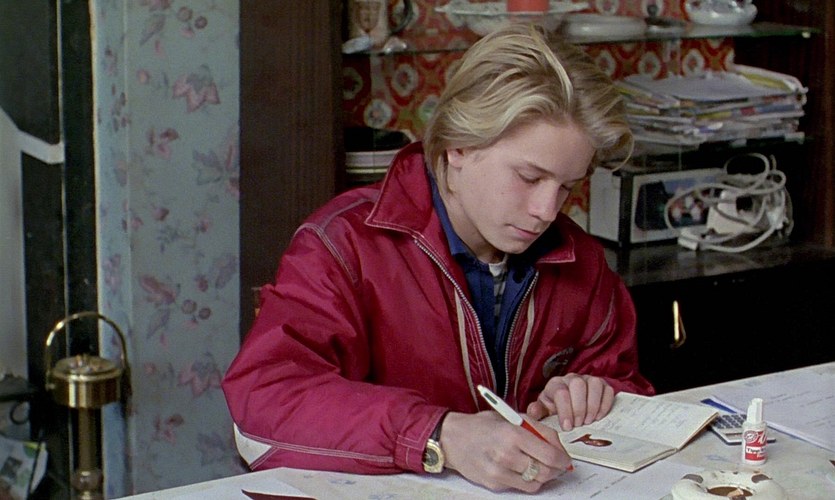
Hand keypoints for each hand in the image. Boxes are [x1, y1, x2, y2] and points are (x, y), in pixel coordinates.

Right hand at [439, 410, 572, 492]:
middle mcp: (506, 455)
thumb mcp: (512, 417)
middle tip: (557, 464)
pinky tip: (521, 469)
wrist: (453, 439)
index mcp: (512, 434)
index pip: (549, 455)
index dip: (563, 459)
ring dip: (543, 476)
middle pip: (545, 472)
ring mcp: (499, 472)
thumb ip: (539, 429)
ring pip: (535, 483)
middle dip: (556, 469)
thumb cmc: (483, 425)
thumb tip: (559, 446)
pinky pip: (521, 487)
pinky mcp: (494, 484)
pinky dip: (527, 480)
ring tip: (539, 466)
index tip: (565, 459)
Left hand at [526, 373, 614, 430]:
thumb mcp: (543, 411)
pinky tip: (599, 417)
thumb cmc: (555, 409)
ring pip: (594, 384)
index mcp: (555, 384)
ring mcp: (588, 380)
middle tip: (579, 425)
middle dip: (579, 408)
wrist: (568, 405)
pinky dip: (605, 404)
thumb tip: (533, 412)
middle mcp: (571, 378)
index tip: (567, 427)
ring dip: (593, 405)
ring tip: (589, 421)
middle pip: (577, 385)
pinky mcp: (602, 385)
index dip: (565, 411)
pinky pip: (607, 390)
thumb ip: (537, 412)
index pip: (560, 392)